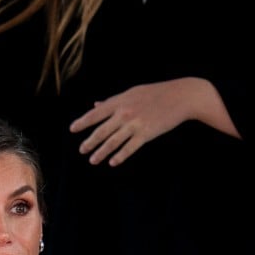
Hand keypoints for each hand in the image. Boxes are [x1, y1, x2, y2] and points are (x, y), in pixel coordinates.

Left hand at [70, 79, 205, 165]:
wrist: (181, 96)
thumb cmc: (156, 93)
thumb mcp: (132, 92)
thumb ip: (112, 101)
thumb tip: (96, 104)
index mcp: (119, 101)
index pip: (95, 114)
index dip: (82, 122)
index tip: (72, 129)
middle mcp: (124, 113)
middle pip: (101, 131)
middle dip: (90, 142)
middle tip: (82, 150)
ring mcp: (135, 124)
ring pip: (113, 141)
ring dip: (101, 152)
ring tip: (93, 160)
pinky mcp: (146, 133)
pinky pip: (130, 147)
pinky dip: (120, 156)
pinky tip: (112, 162)